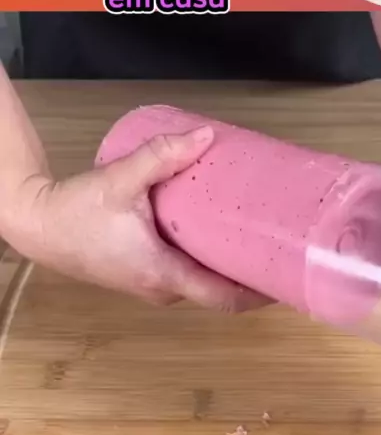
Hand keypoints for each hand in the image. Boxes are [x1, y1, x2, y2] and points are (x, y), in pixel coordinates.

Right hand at [2, 127, 266, 311]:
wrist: (40, 226)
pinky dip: (208, 262)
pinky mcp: (144, 276)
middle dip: (251, 273)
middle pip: (219, 292)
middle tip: (278, 244)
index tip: (287, 276)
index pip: (224, 299)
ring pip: (203, 284)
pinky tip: (218, 236)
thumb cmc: (77, 211)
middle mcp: (163, 289)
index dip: (259, 293)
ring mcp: (153, 286)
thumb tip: (207, 136)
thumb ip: (162, 156)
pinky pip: (187, 276)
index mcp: (164, 275)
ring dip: (229, 267)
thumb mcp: (120, 180)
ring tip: (255, 236)